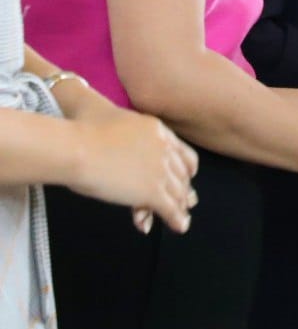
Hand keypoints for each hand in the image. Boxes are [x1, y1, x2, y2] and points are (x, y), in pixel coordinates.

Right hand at [69, 107, 198, 234]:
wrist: (78, 145)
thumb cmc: (82, 128)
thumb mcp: (104, 114)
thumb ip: (110, 118)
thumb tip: (89, 102)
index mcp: (156, 128)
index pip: (180, 149)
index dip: (184, 165)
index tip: (187, 174)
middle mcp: (164, 147)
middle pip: (182, 171)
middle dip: (185, 187)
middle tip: (188, 199)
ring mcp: (160, 170)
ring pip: (178, 191)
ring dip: (182, 206)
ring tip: (184, 217)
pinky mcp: (152, 191)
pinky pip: (170, 208)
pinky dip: (177, 219)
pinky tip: (180, 226)